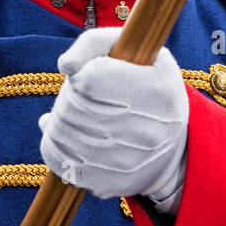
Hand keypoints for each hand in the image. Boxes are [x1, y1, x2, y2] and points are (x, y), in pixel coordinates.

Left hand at [39, 27, 188, 212]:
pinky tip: (60, 135)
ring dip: (58, 118)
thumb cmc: (150, 90)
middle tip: (79, 94)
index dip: (83, 73)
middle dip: (69, 95)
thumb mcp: (142, 55)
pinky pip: (60, 162)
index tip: (90, 74)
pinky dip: (52, 144)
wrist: (174, 152)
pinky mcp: (106, 183)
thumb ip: (97, 43)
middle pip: (73, 106)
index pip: (92, 78)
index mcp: (158, 91)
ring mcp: (125, 162)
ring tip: (72, 114)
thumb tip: (65, 65)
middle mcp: (146, 131)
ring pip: (62, 132)